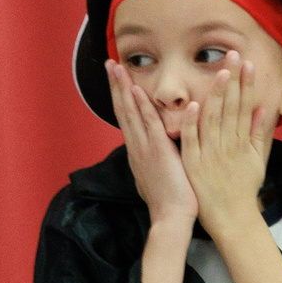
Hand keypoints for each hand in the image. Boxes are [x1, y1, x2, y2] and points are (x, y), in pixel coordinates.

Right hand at [107, 60, 195, 229]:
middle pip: (122, 110)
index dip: (121, 98)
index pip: (127, 119)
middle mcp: (136, 148)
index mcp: (137, 153)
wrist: (172, 219)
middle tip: (109, 63)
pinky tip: (135, 88)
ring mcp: (144, 149)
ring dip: (122, 88)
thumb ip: (156, 160)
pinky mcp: (157, 151)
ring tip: (116, 67)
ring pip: (130, 112)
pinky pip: (148, 123)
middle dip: (115, 86)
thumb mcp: (158, 176)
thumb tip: (156, 152)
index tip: (118, 79)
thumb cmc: (170, 202)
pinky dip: (140, 105)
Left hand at [178, 53, 273, 234]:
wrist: (233, 219)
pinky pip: (193, 141)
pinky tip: (194, 105)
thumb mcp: (256, 160)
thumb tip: (263, 109)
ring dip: (217, 94)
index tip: (247, 63)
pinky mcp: (195, 165)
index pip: (244, 106)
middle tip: (234, 54)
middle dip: (234, 80)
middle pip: (231, 107)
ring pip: (213, 119)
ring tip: (220, 72)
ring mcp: (211, 154)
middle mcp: (228, 144)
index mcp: (241, 141)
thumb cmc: (244, 190)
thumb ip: (257, 134)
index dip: (246, 84)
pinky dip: (193, 124)